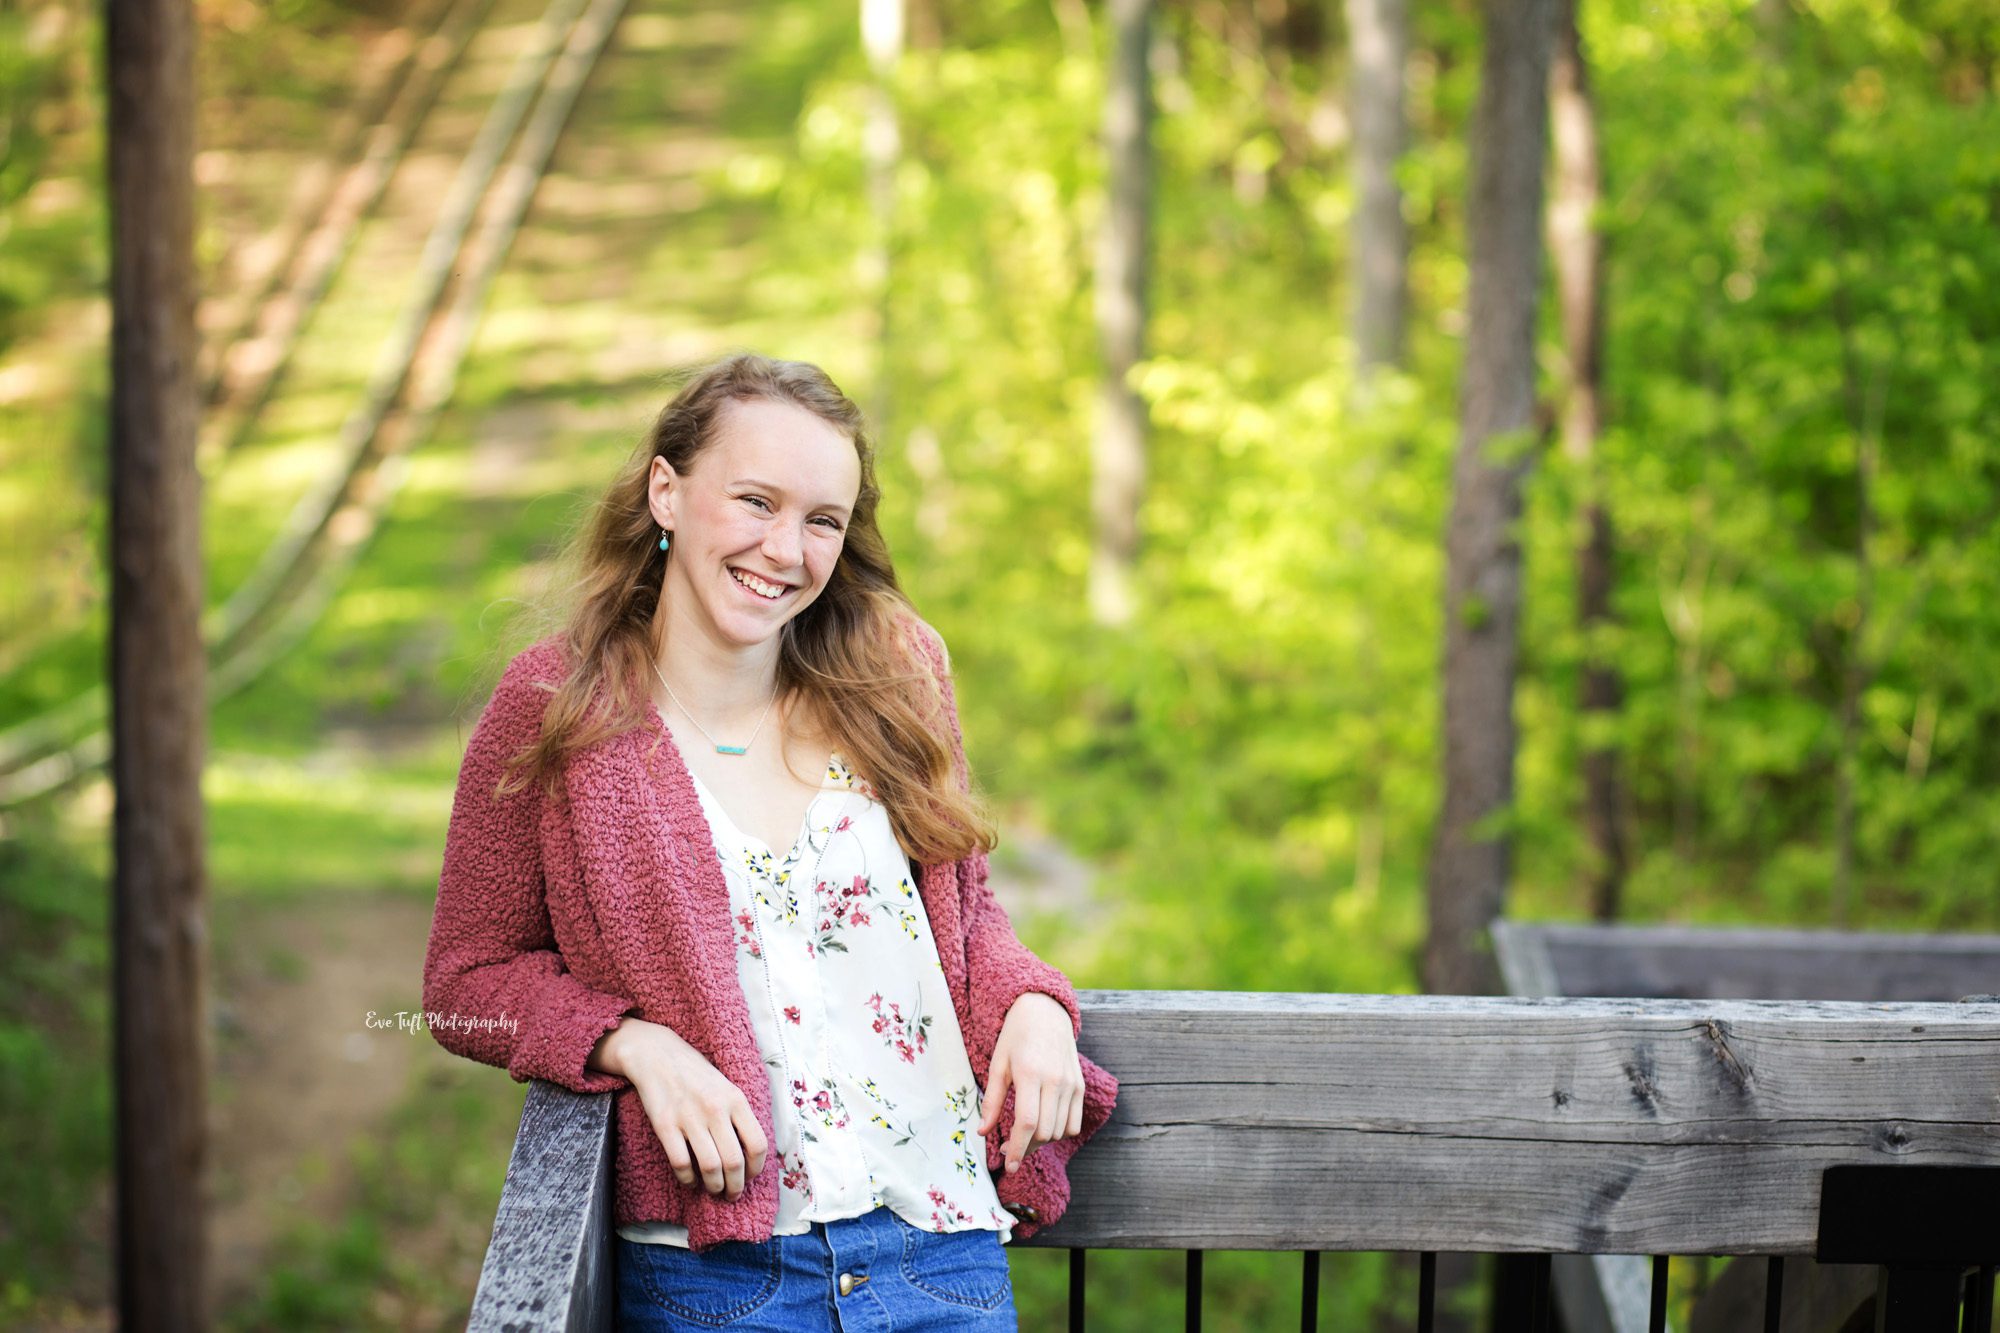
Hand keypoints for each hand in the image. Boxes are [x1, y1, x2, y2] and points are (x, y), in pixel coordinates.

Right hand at [595, 1018, 768, 1201]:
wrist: (657, 1054)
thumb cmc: (696, 1073)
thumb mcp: (726, 1086)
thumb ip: (738, 1114)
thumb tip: (750, 1151)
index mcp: (736, 1099)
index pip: (757, 1143)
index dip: (757, 1168)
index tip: (751, 1176)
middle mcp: (715, 1110)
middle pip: (734, 1162)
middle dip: (736, 1186)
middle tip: (732, 1194)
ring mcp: (689, 1118)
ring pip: (710, 1167)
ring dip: (714, 1187)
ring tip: (714, 1190)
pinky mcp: (665, 1125)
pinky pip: (681, 1164)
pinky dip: (688, 1179)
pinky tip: (691, 1181)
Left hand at [975, 992, 1084, 1174]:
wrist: (1045, 1011)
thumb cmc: (1016, 1037)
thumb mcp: (997, 1065)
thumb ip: (992, 1101)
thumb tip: (982, 1132)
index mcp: (1030, 1073)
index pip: (1026, 1122)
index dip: (1017, 1148)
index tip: (1008, 1164)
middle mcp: (1055, 1081)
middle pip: (1044, 1132)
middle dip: (1025, 1148)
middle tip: (1009, 1148)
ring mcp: (1071, 1084)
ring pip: (1059, 1131)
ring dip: (1041, 1142)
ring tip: (1024, 1137)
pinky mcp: (1080, 1086)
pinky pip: (1073, 1124)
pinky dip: (1059, 1133)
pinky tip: (1043, 1127)